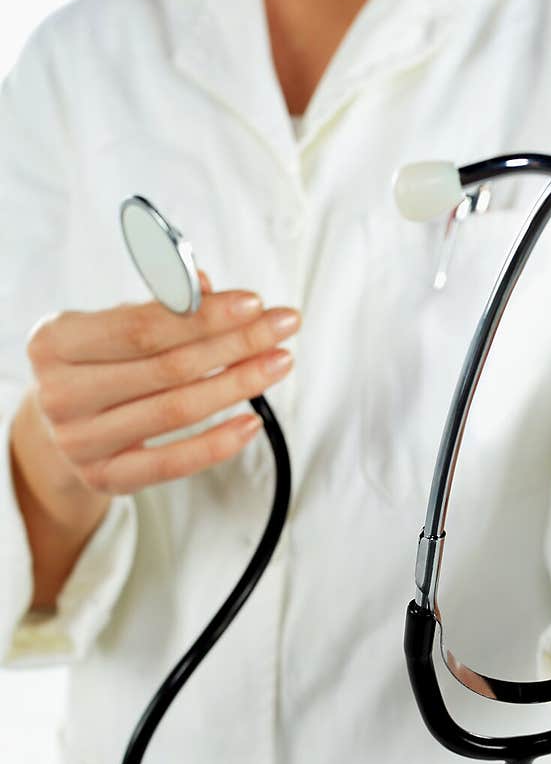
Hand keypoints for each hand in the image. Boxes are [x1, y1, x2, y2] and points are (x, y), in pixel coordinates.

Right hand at [21, 270, 300, 497]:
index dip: (203, 314)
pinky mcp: (106, 478)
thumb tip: (204, 285)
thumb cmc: (96, 366)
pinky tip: (253, 421)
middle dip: (235, 343)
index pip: (142, 327)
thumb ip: (157, 306)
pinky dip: (218, 443)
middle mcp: (61, 393)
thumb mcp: (110, 328)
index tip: (254, 303)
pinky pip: (173, 462)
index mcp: (55, 342)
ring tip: (278, 363)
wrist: (59, 431)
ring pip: (177, 410)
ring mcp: (80, 442)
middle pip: (167, 367)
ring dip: (238, 384)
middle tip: (282, 327)